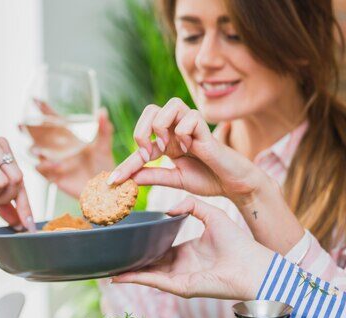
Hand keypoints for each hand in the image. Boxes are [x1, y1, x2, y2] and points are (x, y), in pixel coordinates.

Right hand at [35, 108, 114, 197]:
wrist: (105, 187)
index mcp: (68, 138)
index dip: (44, 110)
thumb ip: (103, 129)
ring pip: (37, 154)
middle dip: (28, 129)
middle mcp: (58, 149)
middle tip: (21, 124)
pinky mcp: (55, 177)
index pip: (53, 121)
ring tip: (38, 150)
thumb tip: (102, 110)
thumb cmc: (103, 164)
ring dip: (35, 150)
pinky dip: (48, 167)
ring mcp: (54, 162)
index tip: (36, 100)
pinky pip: (44, 172)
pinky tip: (58, 165)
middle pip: (38, 136)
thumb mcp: (104, 146)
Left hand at [109, 98, 265, 203]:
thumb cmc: (207, 179)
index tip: (113, 181)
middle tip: (148, 154)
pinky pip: (190, 117)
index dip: (126, 163)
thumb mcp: (174, 179)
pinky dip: (184, 133)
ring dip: (162, 126)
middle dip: (141, 131)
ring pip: (170, 105)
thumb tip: (129, 179)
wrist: (232, 184)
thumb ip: (153, 176)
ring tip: (168, 147)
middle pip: (150, 109)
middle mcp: (177, 129)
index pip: (141, 142)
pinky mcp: (206, 129)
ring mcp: (191, 126)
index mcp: (167, 140)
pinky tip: (191, 148)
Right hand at [112, 196, 273, 300]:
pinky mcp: (180, 286)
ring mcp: (179, 277)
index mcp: (187, 250)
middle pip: (150, 263)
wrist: (252, 264)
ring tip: (108, 267)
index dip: (144, 243)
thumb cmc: (237, 242)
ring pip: (147, 274)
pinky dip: (135, 279)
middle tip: (112, 252)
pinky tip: (120, 275)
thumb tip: (169, 208)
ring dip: (128, 271)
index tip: (129, 236)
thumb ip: (191, 205)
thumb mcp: (211, 214)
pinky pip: (153, 281)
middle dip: (132, 260)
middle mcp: (181, 265)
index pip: (160, 248)